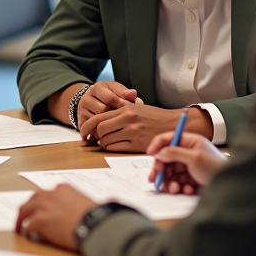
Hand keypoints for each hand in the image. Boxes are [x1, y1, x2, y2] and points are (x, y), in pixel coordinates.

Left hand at [16, 187, 97, 251]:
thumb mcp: (89, 202)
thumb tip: (105, 201)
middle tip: (25, 216)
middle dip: (28, 208)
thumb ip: (84, 202)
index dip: (44, 203)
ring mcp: (42, 207)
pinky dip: (26, 230)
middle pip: (33, 199)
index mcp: (62, 189)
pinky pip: (28, 225)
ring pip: (25, 210)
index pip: (48, 194)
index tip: (43, 209)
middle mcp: (50, 194)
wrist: (93, 225)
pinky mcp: (39, 220)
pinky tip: (28, 236)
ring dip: (21, 218)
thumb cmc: (96, 217)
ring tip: (20, 227)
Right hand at [75, 81, 142, 129]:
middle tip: (125, 122)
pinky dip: (98, 135)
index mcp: (97, 88)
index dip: (122, 105)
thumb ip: (125, 93)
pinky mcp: (80, 120)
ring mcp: (82, 110)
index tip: (131, 111)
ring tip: (119, 130)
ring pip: (96, 121)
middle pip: (102, 110)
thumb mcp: (117, 91)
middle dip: (114, 116)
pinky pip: (89, 130)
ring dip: (107, 126)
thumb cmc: (110, 96)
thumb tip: (133, 94)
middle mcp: (87, 97)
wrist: (94, 101)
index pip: (110, 98)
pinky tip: (107, 139)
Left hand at [78, 103, 212, 152]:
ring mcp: (133, 132)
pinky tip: (115, 146)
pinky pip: (116, 148)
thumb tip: (100, 122)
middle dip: (95, 136)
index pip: (98, 117)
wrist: (172, 124)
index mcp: (125, 108)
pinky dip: (111, 148)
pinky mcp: (137, 144)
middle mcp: (128, 119)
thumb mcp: (136, 107)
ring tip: (107, 141)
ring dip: (103, 143)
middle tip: (94, 139)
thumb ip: (119, 111)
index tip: (82, 132)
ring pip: (107, 141)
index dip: (87, 126)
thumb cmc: (153, 116)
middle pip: (100, 129)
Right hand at [147, 131, 226, 193]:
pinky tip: (186, 190)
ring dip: (169, 181)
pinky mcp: (191, 177)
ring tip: (173, 189)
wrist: (232, 186)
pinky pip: (178, 181)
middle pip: (166, 158)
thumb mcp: (194, 158)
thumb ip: (174, 153)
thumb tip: (158, 153)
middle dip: (161, 169)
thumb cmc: (215, 167)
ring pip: (170, 172)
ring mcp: (189, 165)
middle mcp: (187, 152)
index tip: (150, 155)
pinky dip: (180, 187)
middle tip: (155, 179)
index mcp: (189, 141)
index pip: (168, 138)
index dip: (157, 145)